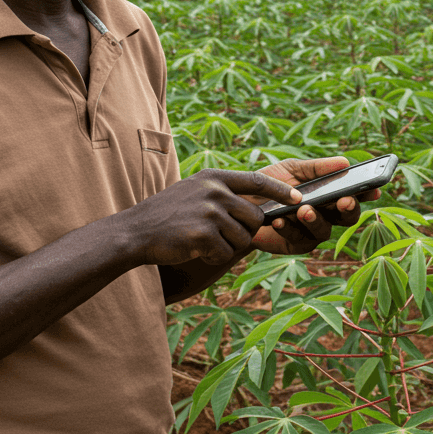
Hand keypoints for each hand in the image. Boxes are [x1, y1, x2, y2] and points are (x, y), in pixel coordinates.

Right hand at [123, 169, 301, 266]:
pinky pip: (225, 252)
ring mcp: (208, 211)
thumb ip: (222, 194)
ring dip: (227, 247)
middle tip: (221, 236)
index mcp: (213, 177)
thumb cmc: (167, 215)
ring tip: (202, 242)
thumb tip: (257, 208)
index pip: (257, 179)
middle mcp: (213, 190)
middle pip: (255, 216)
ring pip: (243, 238)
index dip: (280, 190)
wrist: (134, 232)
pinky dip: (214, 257)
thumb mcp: (194, 191)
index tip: (298, 197)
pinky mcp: (202, 234)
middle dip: (246, 232)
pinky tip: (195, 250)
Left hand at [251, 157, 381, 255]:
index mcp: (330, 195)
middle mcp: (326, 215)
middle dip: (348, 208)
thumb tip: (345, 162)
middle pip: (348, 216)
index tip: (374, 188)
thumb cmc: (270, 185)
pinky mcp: (296, 245)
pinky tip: (279, 219)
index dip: (367, 193)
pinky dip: (289, 228)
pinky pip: (298, 238)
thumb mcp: (292, 169)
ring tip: (304, 210)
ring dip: (316, 219)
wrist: (241, 204)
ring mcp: (312, 232)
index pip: (354, 194)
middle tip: (343, 200)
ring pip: (325, 230)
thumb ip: (317, 168)